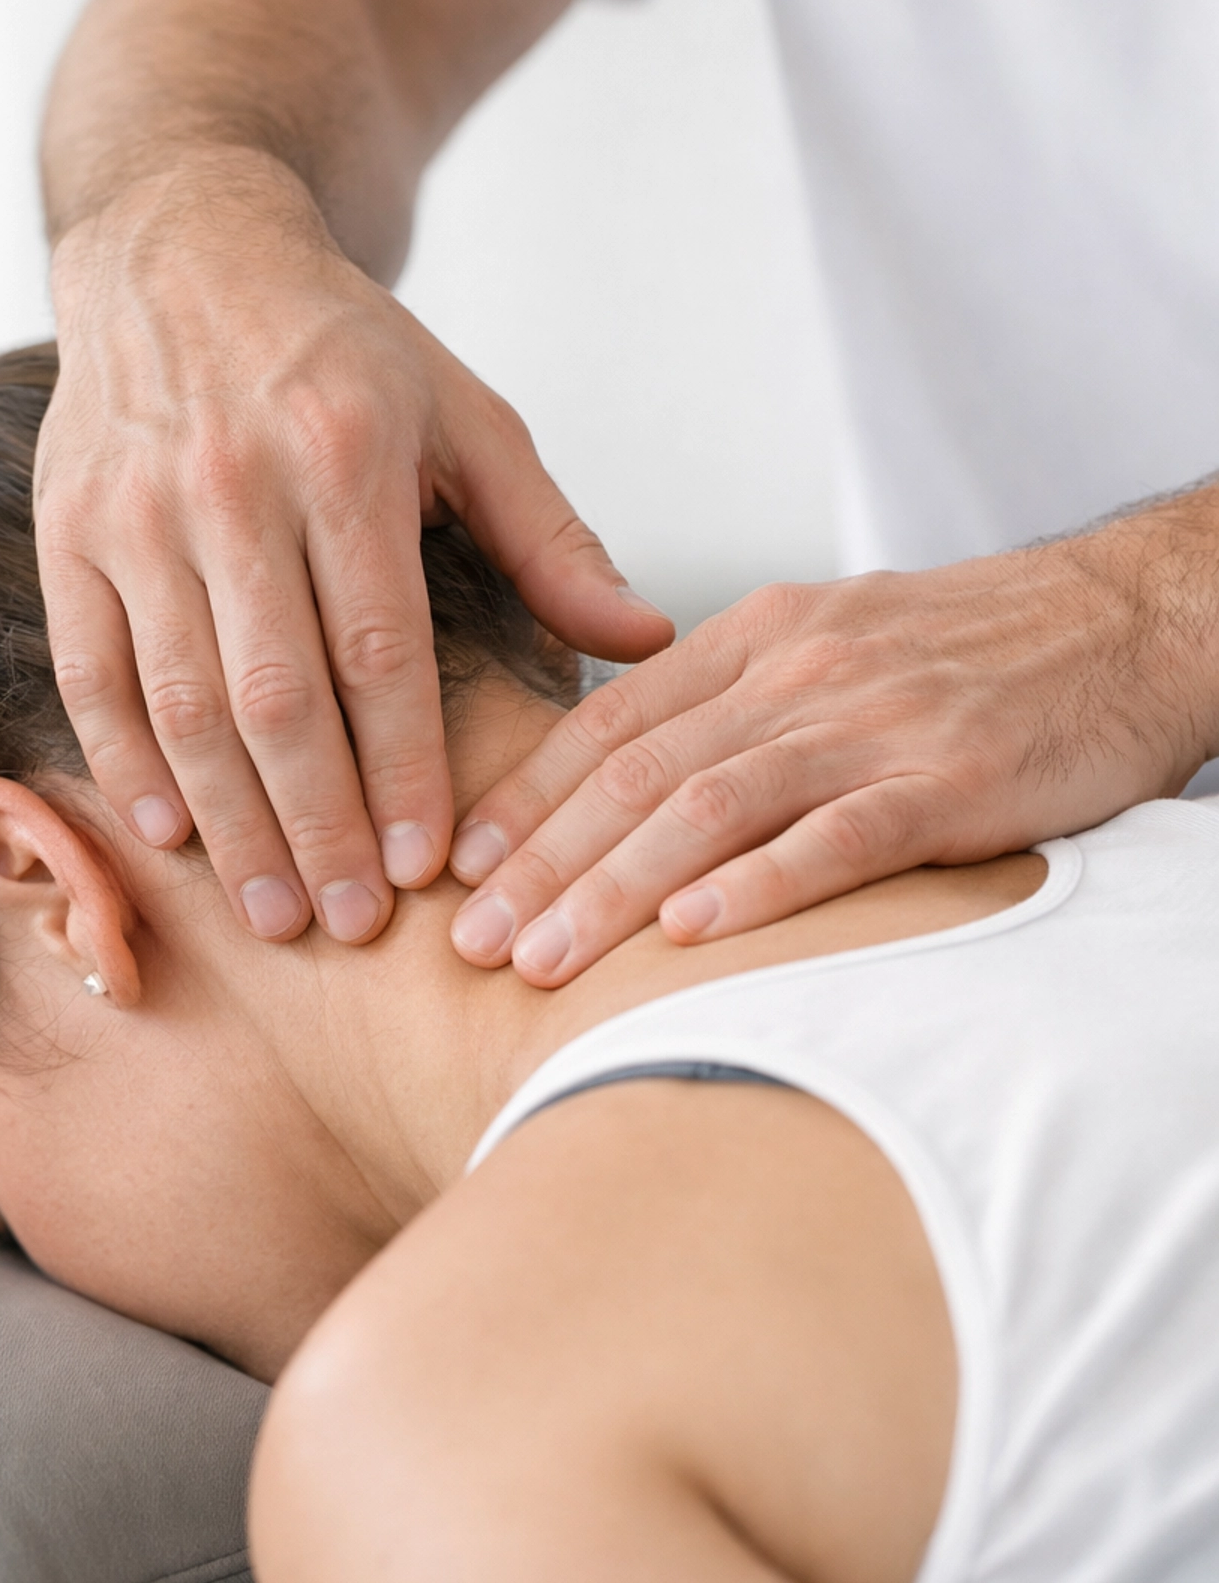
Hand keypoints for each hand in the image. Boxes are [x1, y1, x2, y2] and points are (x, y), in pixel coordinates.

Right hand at [37, 152, 671, 945]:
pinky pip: (90, 673)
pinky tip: (171, 838)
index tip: (427, 868)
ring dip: (228, 822)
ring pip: (179, 700)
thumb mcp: (467, 416)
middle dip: (316, 825)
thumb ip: (551, 538)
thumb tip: (647, 641)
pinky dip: (127, 765)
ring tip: (274, 914)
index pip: (379, 648)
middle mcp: (230, 485)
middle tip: (350, 923)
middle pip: (275, 695)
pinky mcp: (65, 528)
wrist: (183, 253)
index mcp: (345, 456)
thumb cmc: (346, 353)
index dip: (402, 767)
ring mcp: (135, 510)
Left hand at [447, 510, 1218, 984]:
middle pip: (636, 773)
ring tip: (540, 962)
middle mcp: (799, 673)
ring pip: (708, 808)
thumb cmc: (976, 649)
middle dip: (540, 864)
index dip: (525, 798)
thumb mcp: (836, 643)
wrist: (1127, 619)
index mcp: (761, 638)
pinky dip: (754, 887)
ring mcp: (872, 723)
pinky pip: (833, 838)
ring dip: (612, 890)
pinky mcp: (947, 778)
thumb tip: (634, 781)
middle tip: (464, 944)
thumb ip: (740, 705)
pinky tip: (688, 936)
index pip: (611, 721)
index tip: (455, 866)